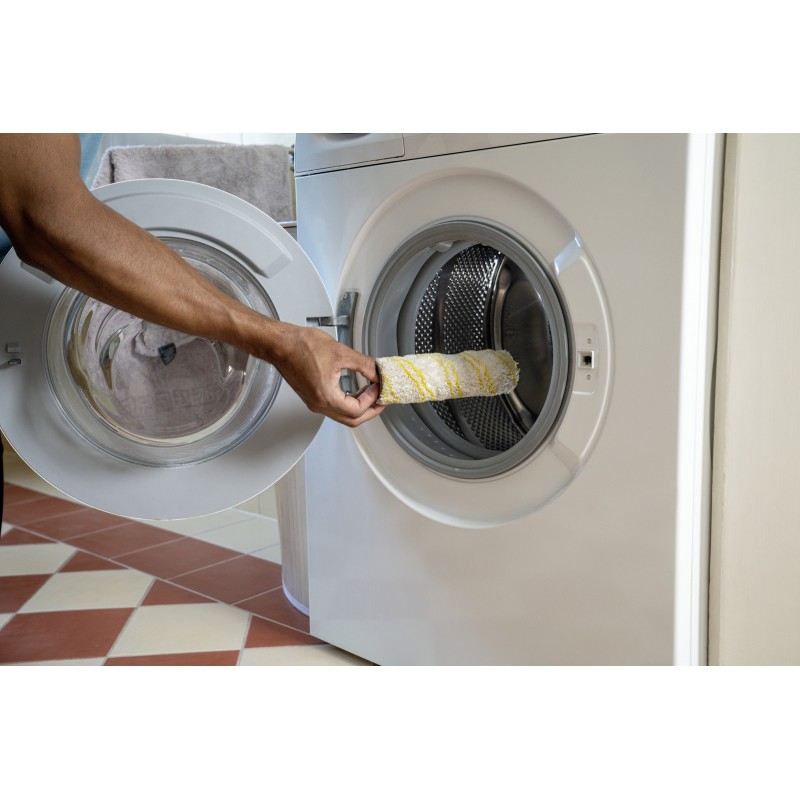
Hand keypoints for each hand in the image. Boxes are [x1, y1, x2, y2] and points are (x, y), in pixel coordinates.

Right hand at [269, 325, 384, 427]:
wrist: (280, 344)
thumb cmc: (301, 346)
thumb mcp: (341, 352)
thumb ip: (364, 365)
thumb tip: (376, 373)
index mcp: (326, 397)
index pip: (357, 410)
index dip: (373, 399)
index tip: (379, 387)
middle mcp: (319, 404)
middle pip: (351, 420)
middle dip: (370, 411)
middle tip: (382, 401)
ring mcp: (314, 402)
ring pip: (342, 415)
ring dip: (359, 406)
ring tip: (371, 393)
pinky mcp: (311, 397)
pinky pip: (334, 407)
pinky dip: (348, 402)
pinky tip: (355, 390)